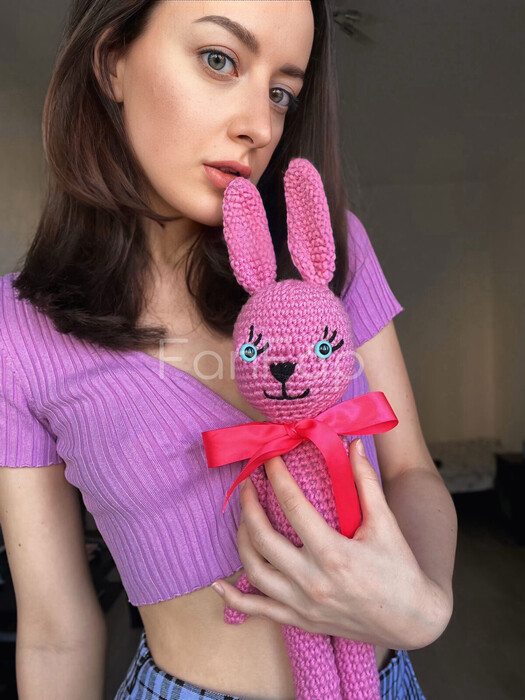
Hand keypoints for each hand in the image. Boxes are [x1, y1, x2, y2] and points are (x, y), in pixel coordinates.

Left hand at [212, 439, 450, 649]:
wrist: (414, 620)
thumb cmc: (400, 568)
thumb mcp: (385, 522)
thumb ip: (365, 481)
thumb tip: (352, 444)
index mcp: (333, 553)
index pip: (293, 507)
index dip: (278, 478)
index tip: (270, 459)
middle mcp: (312, 581)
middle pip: (264, 539)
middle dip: (249, 506)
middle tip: (248, 484)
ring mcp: (303, 604)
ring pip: (254, 571)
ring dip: (242, 541)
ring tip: (243, 517)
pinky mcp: (301, 620)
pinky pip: (258, 612)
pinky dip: (234, 599)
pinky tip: (217, 586)